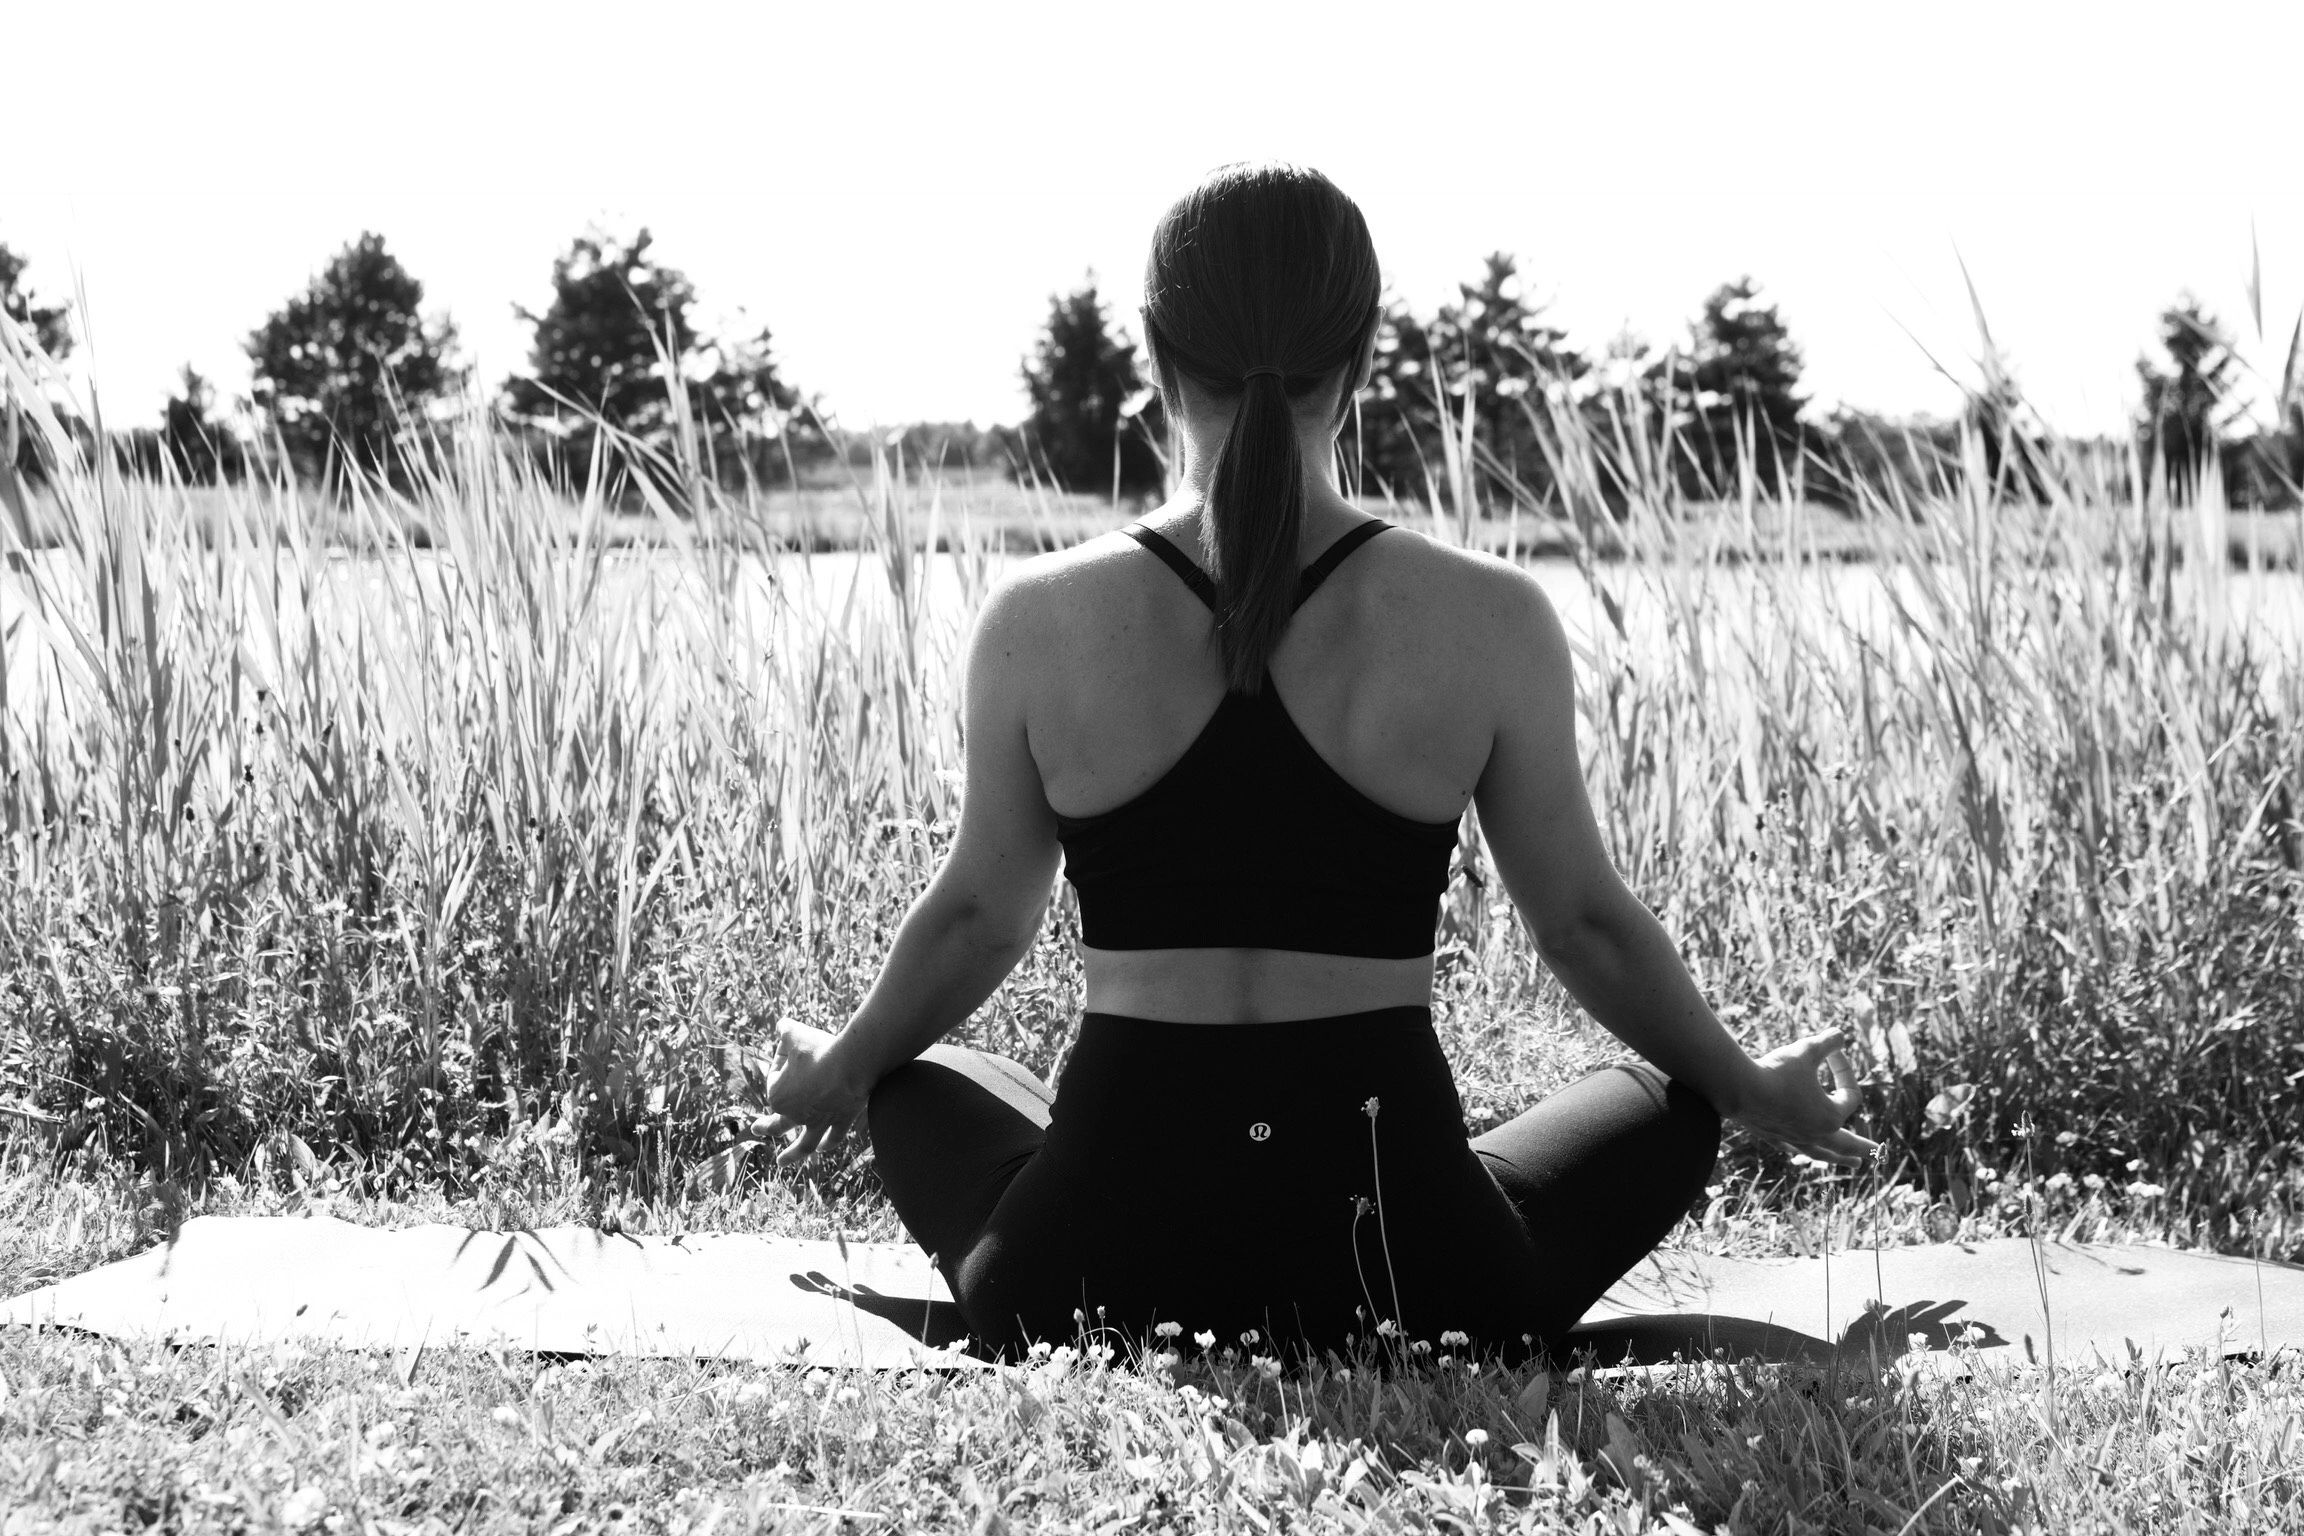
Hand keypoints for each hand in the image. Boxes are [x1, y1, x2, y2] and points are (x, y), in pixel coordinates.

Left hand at [748, 1018, 872, 1168]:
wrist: (851, 1063)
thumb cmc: (819, 1049)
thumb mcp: (796, 1033)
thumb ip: (785, 1030)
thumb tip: (782, 1026)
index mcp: (777, 1095)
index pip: (776, 1078)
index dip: (786, 1059)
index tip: (801, 1049)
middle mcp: (794, 1114)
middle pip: (777, 1121)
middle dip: (765, 1126)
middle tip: (756, 1129)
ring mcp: (818, 1121)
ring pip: (803, 1144)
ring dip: (792, 1154)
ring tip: (782, 1162)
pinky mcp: (840, 1120)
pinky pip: (832, 1137)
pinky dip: (827, 1143)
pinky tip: (822, 1148)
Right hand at [1727, 1028, 1878, 1167]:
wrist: (1738, 1089)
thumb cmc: (1776, 1070)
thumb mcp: (1806, 1050)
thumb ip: (1827, 1043)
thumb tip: (1840, 1034)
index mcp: (1831, 1116)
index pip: (1850, 1094)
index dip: (1845, 1069)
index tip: (1831, 1051)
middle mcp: (1816, 1133)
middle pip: (1845, 1143)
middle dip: (1861, 1147)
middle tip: (1874, 1153)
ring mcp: (1793, 1138)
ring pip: (1820, 1152)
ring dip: (1836, 1157)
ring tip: (1850, 1163)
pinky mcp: (1772, 1136)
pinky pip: (1791, 1146)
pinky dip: (1798, 1147)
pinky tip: (1796, 1149)